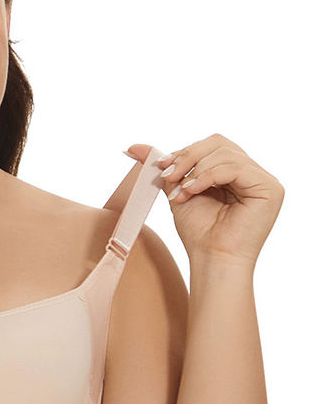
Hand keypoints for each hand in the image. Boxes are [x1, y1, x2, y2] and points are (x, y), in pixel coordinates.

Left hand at [126, 134, 283, 266]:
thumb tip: (135, 146)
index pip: (211, 146)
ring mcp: (263, 181)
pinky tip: (192, 191)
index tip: (161, 166)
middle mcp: (251, 173)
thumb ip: (165, 168)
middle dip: (188, 156)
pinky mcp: (270, 189)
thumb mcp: (177, 191)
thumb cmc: (199, 232)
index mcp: (233, 172)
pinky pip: (235, 168)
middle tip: (168, 175)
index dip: (185, 152)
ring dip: (195, 171)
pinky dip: (208, 176)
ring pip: (225, 154)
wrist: (211, 260)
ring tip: (181, 192)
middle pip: (219, 143)